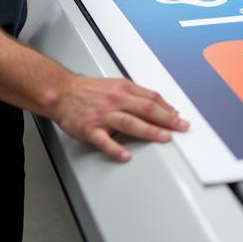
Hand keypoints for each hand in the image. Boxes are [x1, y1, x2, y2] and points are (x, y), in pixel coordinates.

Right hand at [54, 75, 188, 162]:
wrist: (62, 93)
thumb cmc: (89, 91)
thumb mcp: (116, 85)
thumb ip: (137, 95)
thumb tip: (160, 106)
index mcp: (123, 88)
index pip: (151, 98)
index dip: (167, 108)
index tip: (179, 117)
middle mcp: (115, 100)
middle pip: (145, 109)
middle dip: (166, 119)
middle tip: (180, 127)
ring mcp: (103, 115)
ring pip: (130, 123)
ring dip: (149, 131)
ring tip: (163, 138)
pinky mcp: (90, 129)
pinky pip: (104, 140)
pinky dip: (115, 148)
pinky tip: (125, 155)